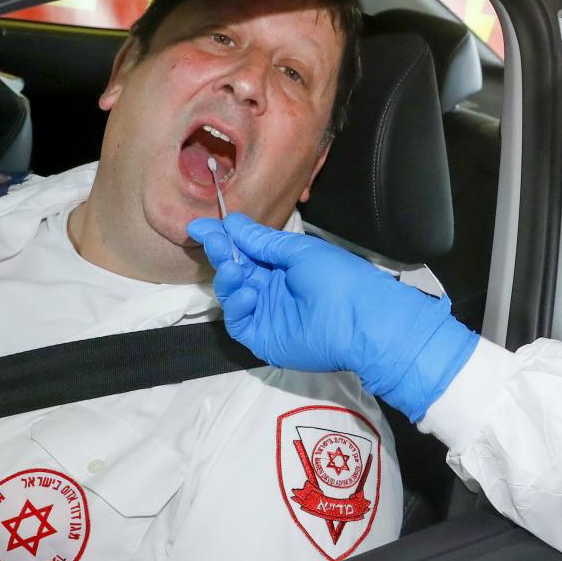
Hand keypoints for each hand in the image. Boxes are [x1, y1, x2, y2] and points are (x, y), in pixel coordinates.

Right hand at [187, 214, 478, 420]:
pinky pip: (238, 320)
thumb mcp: (299, 251)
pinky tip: (251, 293)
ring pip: (233, 294)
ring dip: (228, 277)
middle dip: (221, 252)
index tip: (199, 226)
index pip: (247, 249)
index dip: (225, 238)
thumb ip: (262, 241)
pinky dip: (237, 305)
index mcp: (285, 265)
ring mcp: (267, 313)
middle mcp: (274, 287)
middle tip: (210, 239)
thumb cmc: (339, 278)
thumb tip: (232, 222)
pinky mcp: (263, 338)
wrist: (362, 320)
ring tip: (236, 268)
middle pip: (236, 268)